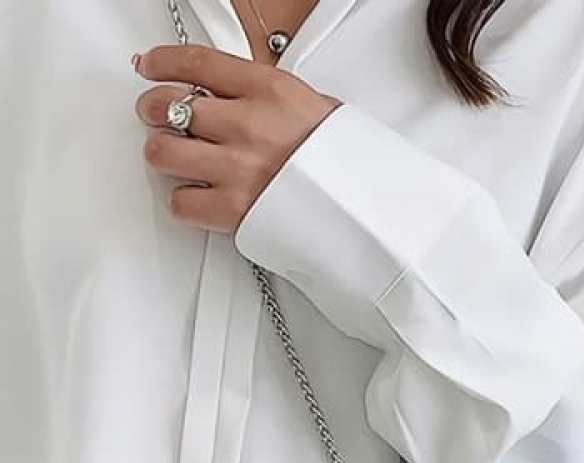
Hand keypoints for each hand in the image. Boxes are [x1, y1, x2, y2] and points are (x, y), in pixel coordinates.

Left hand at [135, 45, 340, 232]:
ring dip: (164, 154)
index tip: (150, 66)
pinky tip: (199, 197)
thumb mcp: (319, 109)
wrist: (366, 213)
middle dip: (153, 110)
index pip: (196, 62)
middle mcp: (247, 125)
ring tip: (175, 158)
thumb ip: (272, 100)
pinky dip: (184, 201)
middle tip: (157, 116)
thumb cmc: (348, 166)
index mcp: (269, 91)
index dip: (162, 61)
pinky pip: (181, 203)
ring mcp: (237, 169)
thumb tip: (243, 96)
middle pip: (167, 105)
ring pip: (162, 152)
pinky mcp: (233, 210)